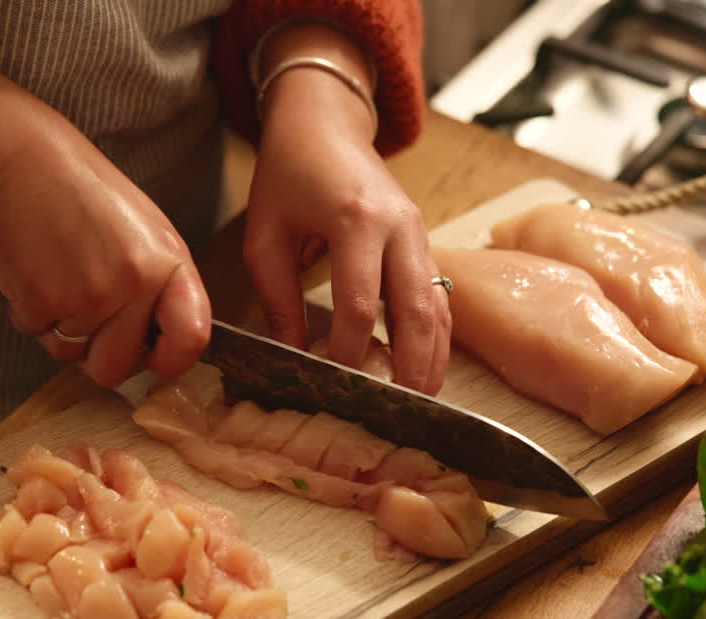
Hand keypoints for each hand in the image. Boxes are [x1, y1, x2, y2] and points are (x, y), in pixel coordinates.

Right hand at [0, 122, 210, 385]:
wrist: (23, 160)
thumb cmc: (84, 193)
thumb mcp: (147, 232)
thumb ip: (161, 287)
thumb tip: (160, 343)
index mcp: (169, 265)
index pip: (191, 339)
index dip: (171, 361)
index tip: (154, 357)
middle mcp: (134, 285)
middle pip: (116, 368)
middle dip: (97, 352)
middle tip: (86, 313)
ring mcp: (87, 297)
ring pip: (71, 354)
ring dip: (60, 329)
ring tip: (59, 277)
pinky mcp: (40, 301)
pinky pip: (36, 335)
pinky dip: (30, 312)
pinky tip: (35, 271)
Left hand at [244, 29, 449, 394]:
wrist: (323, 123)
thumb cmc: (286, 174)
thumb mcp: (265, 236)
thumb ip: (278, 298)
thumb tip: (294, 356)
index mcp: (355, 220)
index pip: (360, 303)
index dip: (348, 349)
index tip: (331, 380)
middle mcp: (398, 227)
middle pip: (416, 310)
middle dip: (409, 365)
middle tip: (398, 410)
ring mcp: (418, 233)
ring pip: (438, 305)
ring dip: (431, 356)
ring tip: (418, 400)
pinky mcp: (424, 240)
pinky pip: (440, 294)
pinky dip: (436, 334)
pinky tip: (424, 365)